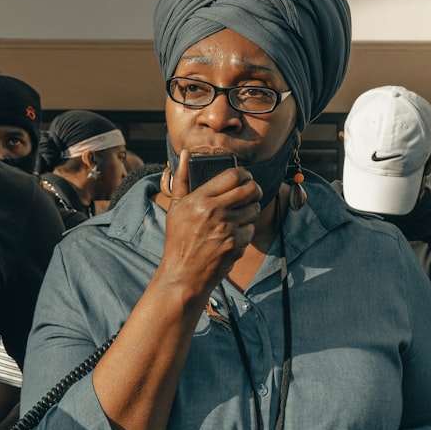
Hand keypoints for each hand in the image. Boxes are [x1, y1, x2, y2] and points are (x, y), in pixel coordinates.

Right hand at [157, 150, 261, 296]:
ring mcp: (227, 229)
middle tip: (251, 193)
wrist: (183, 275)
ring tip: (239, 216)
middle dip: (254, 189)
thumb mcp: (175, 208)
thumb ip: (182, 179)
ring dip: (250, 211)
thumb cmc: (178, 240)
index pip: (233, 175)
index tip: (244, 177)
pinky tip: (233, 234)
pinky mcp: (236, 245)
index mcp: (199, 199)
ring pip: (254, 209)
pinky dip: (246, 231)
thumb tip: (185, 154)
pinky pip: (251, 229)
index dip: (244, 173)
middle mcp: (214, 212)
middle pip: (250, 189)